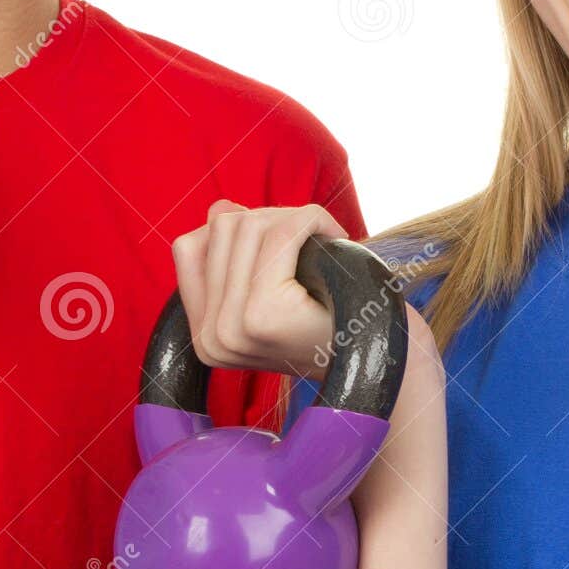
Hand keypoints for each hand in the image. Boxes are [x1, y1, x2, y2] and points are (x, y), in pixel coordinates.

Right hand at [172, 201, 344, 379]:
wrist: (379, 362)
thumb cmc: (332, 320)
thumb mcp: (269, 293)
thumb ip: (236, 254)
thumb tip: (222, 206)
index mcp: (204, 336)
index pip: (189, 248)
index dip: (233, 228)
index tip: (278, 241)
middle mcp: (209, 338)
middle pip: (221, 228)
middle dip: (269, 216)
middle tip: (310, 236)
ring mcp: (230, 330)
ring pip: (248, 224)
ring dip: (292, 217)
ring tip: (321, 239)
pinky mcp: (262, 316)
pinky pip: (281, 233)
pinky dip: (311, 218)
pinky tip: (336, 235)